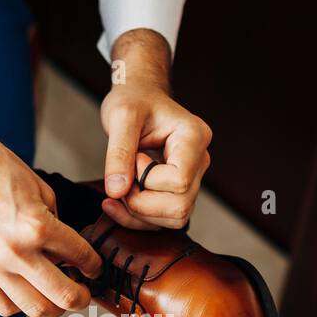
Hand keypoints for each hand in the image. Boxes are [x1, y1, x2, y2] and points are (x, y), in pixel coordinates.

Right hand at [0, 76, 101, 316]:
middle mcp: (15, 251)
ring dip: (53, 307)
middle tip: (84, 294)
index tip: (94, 268)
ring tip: (56, 298)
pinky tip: (25, 292)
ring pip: (34, 308)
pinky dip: (20, 304)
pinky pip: (3, 306)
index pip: (80, 257)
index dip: (94, 266)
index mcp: (37, 226)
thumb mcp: (38, 187)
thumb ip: (55, 222)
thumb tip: (63, 249)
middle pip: (63, 296)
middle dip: (81, 298)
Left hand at [99, 29, 211, 230]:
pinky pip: (164, 220)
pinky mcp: (179, 191)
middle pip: (180, 206)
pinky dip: (138, 218)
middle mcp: (200, 161)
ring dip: (140, 214)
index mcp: (194, 137)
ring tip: (120, 187)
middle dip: (142, 204)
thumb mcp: (121, 117)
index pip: (179, 181)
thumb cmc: (134, 100)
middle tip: (122, 178)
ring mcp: (193, 178)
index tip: (134, 158)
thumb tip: (117, 191)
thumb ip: (118, 153)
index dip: (147, 179)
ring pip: (175, 218)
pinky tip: (117, 201)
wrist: (139, 96)